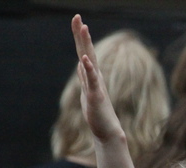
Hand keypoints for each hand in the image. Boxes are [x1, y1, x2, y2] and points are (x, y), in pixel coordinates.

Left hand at [71, 14, 123, 142]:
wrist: (108, 132)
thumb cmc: (99, 114)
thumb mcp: (88, 91)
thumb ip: (85, 77)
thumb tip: (80, 65)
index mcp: (92, 76)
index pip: (84, 52)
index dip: (80, 37)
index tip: (78, 21)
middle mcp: (95, 77)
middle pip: (87, 51)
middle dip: (81, 34)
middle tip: (77, 17)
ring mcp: (96, 85)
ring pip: (90, 61)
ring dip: (86, 44)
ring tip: (83, 28)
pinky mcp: (96, 96)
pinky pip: (92, 80)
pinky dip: (89, 69)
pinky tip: (85, 59)